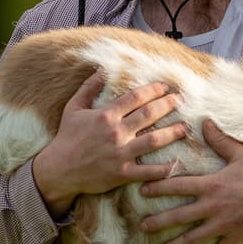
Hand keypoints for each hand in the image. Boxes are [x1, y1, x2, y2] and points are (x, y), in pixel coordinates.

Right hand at [32, 71, 186, 216]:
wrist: (57, 170)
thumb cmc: (67, 138)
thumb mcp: (73, 108)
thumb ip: (88, 88)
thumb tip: (102, 70)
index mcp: (106, 116)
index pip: (135, 98)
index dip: (153, 90)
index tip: (165, 86)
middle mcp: (116, 133)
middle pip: (148, 115)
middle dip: (167, 105)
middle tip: (179, 100)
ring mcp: (120, 154)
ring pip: (153, 141)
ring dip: (172, 133)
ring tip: (184, 127)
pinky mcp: (122, 173)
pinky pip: (147, 171)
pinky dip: (163, 169)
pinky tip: (177, 163)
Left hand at [139, 120, 242, 243]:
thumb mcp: (241, 153)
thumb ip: (220, 140)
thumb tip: (204, 122)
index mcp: (212, 185)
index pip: (178, 185)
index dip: (158, 187)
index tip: (142, 190)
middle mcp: (213, 207)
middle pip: (179, 216)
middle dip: (158, 222)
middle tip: (142, 226)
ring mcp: (223, 225)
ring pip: (193, 239)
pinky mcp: (235, 238)